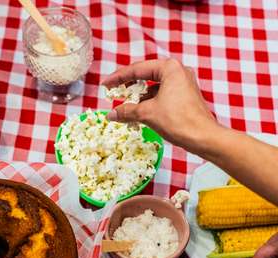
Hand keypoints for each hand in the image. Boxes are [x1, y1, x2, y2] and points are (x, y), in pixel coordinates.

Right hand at [102, 58, 217, 153]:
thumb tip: (111, 115)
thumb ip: (127, 111)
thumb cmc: (178, 121)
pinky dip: (150, 103)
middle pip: (147, 76)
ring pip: (155, 87)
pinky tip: (141, 113)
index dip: (118, 78)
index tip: (105, 84)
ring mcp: (184, 84)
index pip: (137, 69)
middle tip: (114, 93)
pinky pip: (163, 96)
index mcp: (169, 68)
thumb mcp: (147, 114)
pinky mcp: (186, 97)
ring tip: (126, 107)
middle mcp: (178, 71)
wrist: (203, 137)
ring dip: (140, 97)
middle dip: (129, 87)